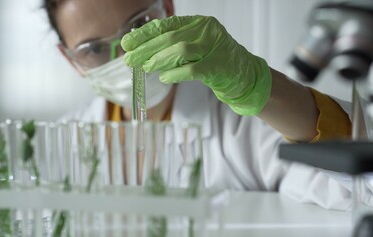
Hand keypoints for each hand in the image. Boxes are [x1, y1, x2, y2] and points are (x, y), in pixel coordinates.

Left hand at [121, 15, 271, 115]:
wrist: (244, 75)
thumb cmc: (216, 61)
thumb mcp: (195, 47)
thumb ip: (173, 47)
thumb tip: (143, 53)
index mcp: (198, 23)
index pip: (166, 25)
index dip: (144, 34)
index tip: (127, 43)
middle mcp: (206, 31)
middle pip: (169, 37)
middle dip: (146, 48)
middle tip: (129, 59)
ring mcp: (214, 47)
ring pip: (180, 50)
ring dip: (159, 60)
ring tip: (146, 67)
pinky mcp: (218, 66)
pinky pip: (192, 69)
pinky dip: (175, 74)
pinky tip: (164, 78)